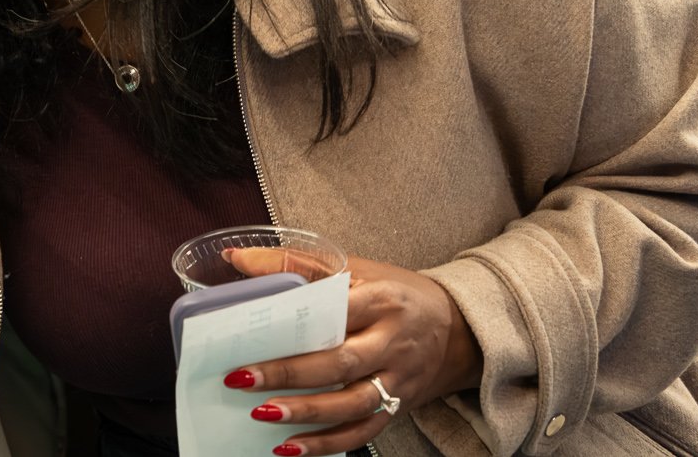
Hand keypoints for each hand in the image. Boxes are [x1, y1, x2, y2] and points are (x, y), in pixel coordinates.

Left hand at [221, 251, 482, 456]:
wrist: (458, 328)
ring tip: (263, 415)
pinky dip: (328, 443)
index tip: (251, 332)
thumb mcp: (356, 267)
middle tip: (243, 379)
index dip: (293, 324)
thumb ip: (296, 263)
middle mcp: (392, 342)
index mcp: (381, 300)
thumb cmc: (396, 293)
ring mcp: (398, 379)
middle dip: (290, 374)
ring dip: (307, 413)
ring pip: (352, 403)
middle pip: (340, 363)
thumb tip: (238, 259)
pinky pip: (363, 431)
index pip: (334, 312)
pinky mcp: (398, 406)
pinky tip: (292, 447)